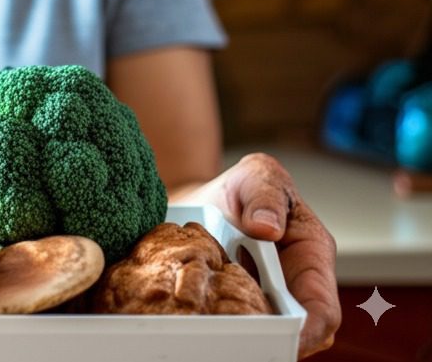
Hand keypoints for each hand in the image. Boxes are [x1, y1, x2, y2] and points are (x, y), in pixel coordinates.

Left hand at [181, 153, 340, 358]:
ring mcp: (264, 302)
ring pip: (262, 336)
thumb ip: (265, 193)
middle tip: (236, 342)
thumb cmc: (241, 189)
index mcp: (311, 256)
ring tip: (213, 335)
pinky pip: (233, 329)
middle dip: (270, 341)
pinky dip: (218, 330)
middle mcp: (293, 288)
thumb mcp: (256, 176)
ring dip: (240, 338)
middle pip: (293, 333)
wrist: (202, 200)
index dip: (308, 330)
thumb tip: (268, 227)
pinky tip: (196, 324)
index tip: (283, 338)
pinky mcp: (237, 310)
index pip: (322, 308)